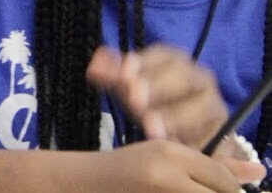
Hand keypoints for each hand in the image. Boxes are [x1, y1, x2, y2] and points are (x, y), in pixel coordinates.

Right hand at [75, 139, 264, 191]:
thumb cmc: (130, 166)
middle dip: (221, 192)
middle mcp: (166, 178)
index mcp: (170, 155)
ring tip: (186, 187)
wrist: (89, 184)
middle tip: (194, 185)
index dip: (230, 186)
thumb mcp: (170, 154)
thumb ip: (216, 165)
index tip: (223, 185)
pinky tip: (176, 192)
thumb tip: (260, 171)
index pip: (223, 180)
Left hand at [87, 44, 228, 148]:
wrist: (185, 132)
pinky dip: (194, 140)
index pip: (163, 55)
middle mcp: (199, 78)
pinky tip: (175, 146)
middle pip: (182, 76)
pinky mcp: (223, 133)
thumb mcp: (128, 88)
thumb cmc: (152, 102)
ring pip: (200, 107)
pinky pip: (212, 135)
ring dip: (175, 117)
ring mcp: (214, 105)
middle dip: (157, 87)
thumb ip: (111, 75)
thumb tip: (94, 68)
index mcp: (175, 61)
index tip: (124, 75)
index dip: (143, 63)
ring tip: (150, 128)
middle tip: (135, 100)